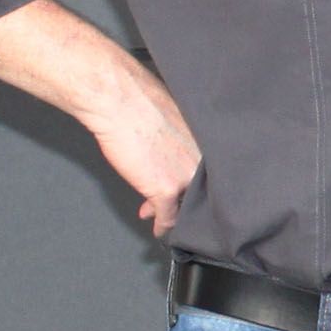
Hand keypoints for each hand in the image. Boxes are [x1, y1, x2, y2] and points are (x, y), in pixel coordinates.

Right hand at [92, 82, 204, 235]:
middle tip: (174, 204)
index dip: (195, 183)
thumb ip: (181, 141)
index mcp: (208, 142)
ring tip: (162, 216)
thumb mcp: (175, 119)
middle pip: (200, 191)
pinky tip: (159, 230)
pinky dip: (163, 226)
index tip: (186, 187)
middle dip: (185, 199)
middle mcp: (203, 161)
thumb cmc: (141, 101)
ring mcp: (187, 177)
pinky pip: (167, 217)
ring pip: (186, 206)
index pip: (209, 173)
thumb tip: (173, 156)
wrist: (121, 100)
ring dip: (174, 213)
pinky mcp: (167, 190)